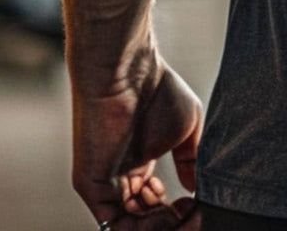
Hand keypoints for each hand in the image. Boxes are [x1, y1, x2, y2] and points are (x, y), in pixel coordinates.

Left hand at [71, 49, 203, 228]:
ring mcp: (104, 183)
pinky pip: (112, 222)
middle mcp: (120, 177)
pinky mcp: (92, 185)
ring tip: (174, 207)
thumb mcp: (186, 130)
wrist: (129, 71)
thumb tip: (195, 190)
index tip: (194, 202)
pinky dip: (139, 225)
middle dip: (168, 221)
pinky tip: (161, 207)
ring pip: (128, 225)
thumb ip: (191, 162)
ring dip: (156, 224)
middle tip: (186, 209)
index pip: (154, 205)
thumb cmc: (158, 90)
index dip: (176, 211)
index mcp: (140, 164)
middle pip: (142, 220)